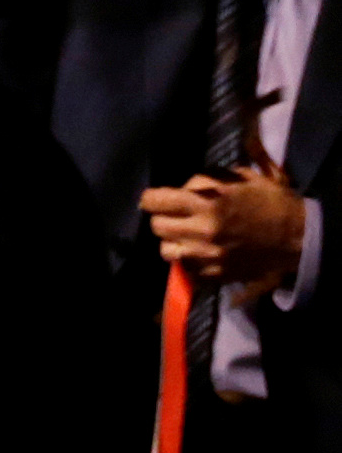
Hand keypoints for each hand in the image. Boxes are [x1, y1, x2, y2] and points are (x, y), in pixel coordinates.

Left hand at [143, 171, 311, 304]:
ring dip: (172, 242)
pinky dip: (188, 262)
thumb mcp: (237, 177)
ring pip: (166, 251)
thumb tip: (181, 190)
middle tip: (173, 217)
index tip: (156, 199)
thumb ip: (203, 182)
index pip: (155, 201)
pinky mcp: (219, 274)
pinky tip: (198, 253)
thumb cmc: (270, 200)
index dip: (152, 199)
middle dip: (162, 219)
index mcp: (207, 202)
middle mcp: (203, 230)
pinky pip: (186, 271)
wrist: (299, 236)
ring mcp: (210, 256)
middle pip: (157, 227)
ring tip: (184, 237)